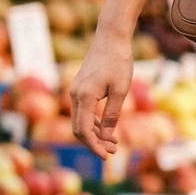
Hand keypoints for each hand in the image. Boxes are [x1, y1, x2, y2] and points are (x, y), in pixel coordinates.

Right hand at [70, 30, 133, 157]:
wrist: (111, 38)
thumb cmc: (119, 61)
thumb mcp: (120, 90)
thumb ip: (111, 114)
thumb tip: (105, 136)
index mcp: (84, 96)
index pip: (83, 130)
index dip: (94, 146)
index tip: (106, 156)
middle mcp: (75, 94)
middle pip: (79, 128)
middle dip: (95, 143)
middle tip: (113, 152)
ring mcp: (76, 90)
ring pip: (80, 121)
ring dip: (95, 134)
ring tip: (114, 144)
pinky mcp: (80, 87)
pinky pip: (83, 111)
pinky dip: (93, 123)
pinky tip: (106, 130)